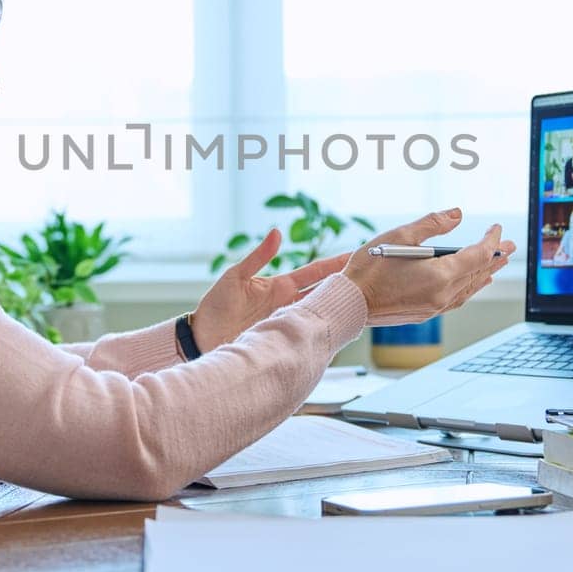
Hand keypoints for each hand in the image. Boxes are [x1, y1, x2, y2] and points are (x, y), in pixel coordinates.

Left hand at [191, 229, 349, 352]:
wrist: (201, 337)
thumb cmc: (215, 306)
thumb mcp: (235, 277)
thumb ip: (258, 257)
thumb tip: (277, 232)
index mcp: (280, 286)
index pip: (315, 272)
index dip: (335, 263)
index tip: (355, 254)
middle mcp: (288, 304)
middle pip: (324, 292)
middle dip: (346, 285)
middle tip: (371, 278)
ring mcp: (287, 322)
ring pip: (320, 313)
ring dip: (339, 308)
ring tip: (364, 302)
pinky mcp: (282, 338)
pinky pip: (308, 334)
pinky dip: (324, 331)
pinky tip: (340, 329)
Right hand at [341, 208, 516, 325]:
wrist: (349, 303)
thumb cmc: (369, 269)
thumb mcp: (400, 236)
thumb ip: (432, 224)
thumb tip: (457, 214)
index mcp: (441, 275)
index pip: (479, 255)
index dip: (491, 240)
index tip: (496, 227)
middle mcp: (443, 295)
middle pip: (479, 273)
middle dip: (495, 257)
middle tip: (509, 246)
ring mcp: (434, 307)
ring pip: (470, 289)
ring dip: (485, 274)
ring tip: (495, 265)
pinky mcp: (424, 314)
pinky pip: (457, 300)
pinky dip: (469, 288)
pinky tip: (469, 285)